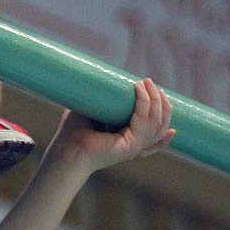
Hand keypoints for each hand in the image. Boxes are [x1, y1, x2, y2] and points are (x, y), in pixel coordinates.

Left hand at [49, 78, 175, 173]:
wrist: (66, 149)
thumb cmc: (74, 131)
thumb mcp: (93, 110)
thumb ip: (104, 99)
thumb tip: (108, 80)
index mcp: (130, 139)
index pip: (157, 131)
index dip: (163, 112)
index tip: (161, 92)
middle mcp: (135, 145)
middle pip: (161, 125)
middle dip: (161, 103)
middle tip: (153, 84)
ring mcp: (134, 147)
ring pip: (156, 123)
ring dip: (155, 100)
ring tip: (147, 83)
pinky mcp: (130, 147)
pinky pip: (143, 123)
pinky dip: (144, 105)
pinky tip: (140, 90)